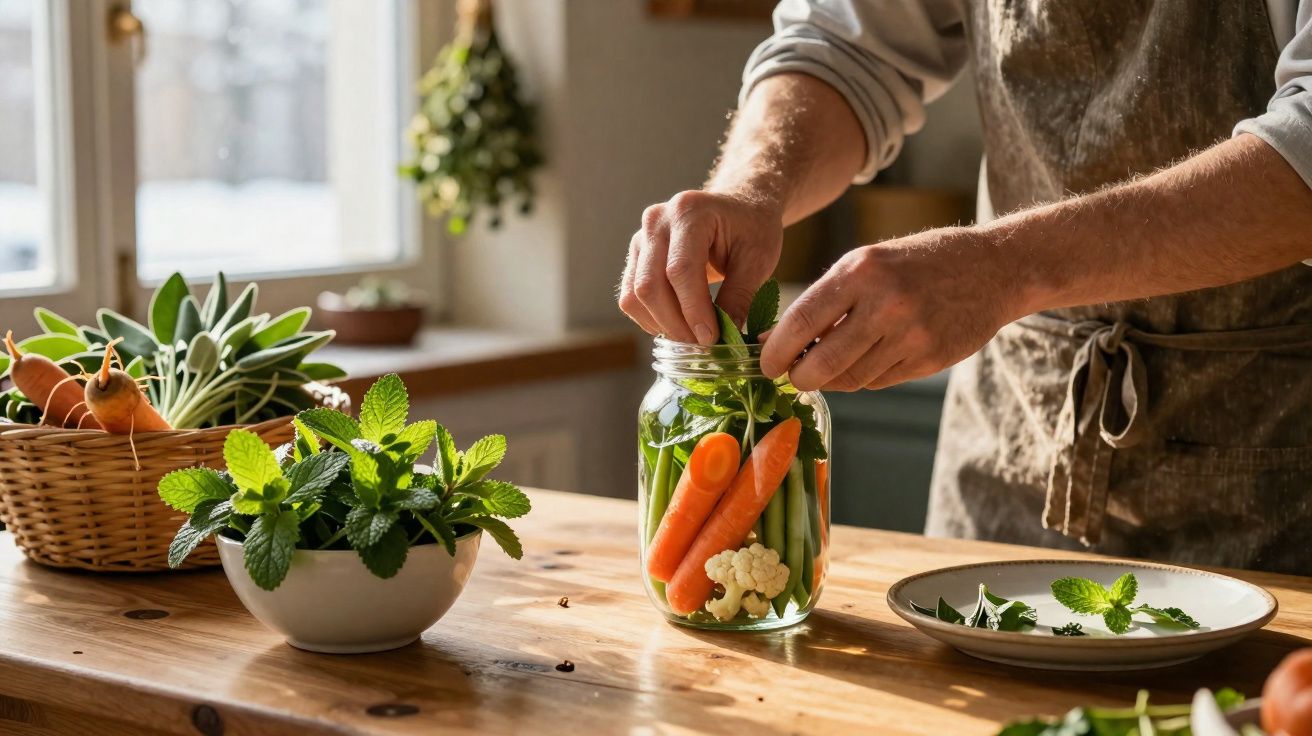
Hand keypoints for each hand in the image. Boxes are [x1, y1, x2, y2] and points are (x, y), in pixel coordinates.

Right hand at [618, 190, 782, 344]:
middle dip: (676, 324)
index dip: (693, 310)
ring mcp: (641, 238)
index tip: (711, 338)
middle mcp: (656, 221)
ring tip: (692, 337)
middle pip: (650, 285)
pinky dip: (651, 319)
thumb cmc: (752, 228)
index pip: (680, 269)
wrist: (739, 207)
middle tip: (703, 346)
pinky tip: (677, 325)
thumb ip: (740, 296)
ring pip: (635, 295)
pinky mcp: (636, 256)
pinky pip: (630, 297)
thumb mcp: (758, 259)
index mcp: (689, 211)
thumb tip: (726, 340)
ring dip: (661, 325)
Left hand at [760, 227, 1026, 391]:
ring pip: (850, 378)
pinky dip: (864, 377)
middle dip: (800, 377)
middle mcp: (885, 302)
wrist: (993, 268)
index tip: (764, 363)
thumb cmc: (916, 264)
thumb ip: (827, 300)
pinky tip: (868, 359)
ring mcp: (910, 334)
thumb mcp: (868, 263)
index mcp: (860, 270)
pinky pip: (879, 381)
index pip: (801, 321)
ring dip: (833, 379)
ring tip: (832, 364)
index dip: (775, 350)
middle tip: (793, 377)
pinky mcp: (929, 358)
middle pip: (822, 363)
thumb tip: (776, 340)